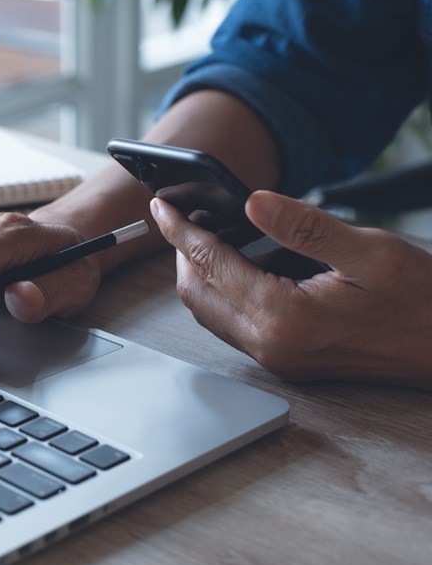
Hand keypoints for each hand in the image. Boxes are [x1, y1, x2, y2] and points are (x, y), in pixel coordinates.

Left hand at [150, 190, 431, 388]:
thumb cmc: (424, 300)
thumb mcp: (370, 251)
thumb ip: (305, 226)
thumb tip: (253, 203)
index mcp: (284, 316)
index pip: (211, 264)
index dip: (180, 231)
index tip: (160, 206)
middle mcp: (270, 344)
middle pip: (197, 293)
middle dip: (183, 253)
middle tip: (180, 216)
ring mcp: (277, 358)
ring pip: (211, 312)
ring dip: (199, 274)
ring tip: (202, 235)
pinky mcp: (287, 361)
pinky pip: (233, 324)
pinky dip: (221, 292)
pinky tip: (234, 267)